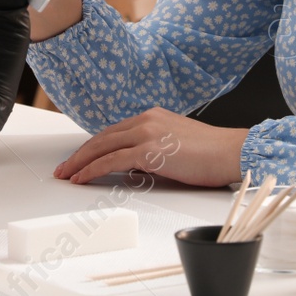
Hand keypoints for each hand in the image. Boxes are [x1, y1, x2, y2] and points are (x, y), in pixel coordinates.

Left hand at [52, 107, 247, 186]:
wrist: (231, 151)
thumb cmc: (211, 154)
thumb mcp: (175, 148)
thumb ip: (152, 153)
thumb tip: (134, 169)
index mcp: (152, 117)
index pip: (114, 131)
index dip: (94, 146)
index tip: (81, 158)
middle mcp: (146, 119)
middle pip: (102, 137)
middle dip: (79, 154)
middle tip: (64, 168)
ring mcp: (146, 132)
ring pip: (101, 147)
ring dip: (80, 162)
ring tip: (66, 175)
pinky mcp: (148, 149)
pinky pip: (111, 160)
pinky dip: (92, 170)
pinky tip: (82, 178)